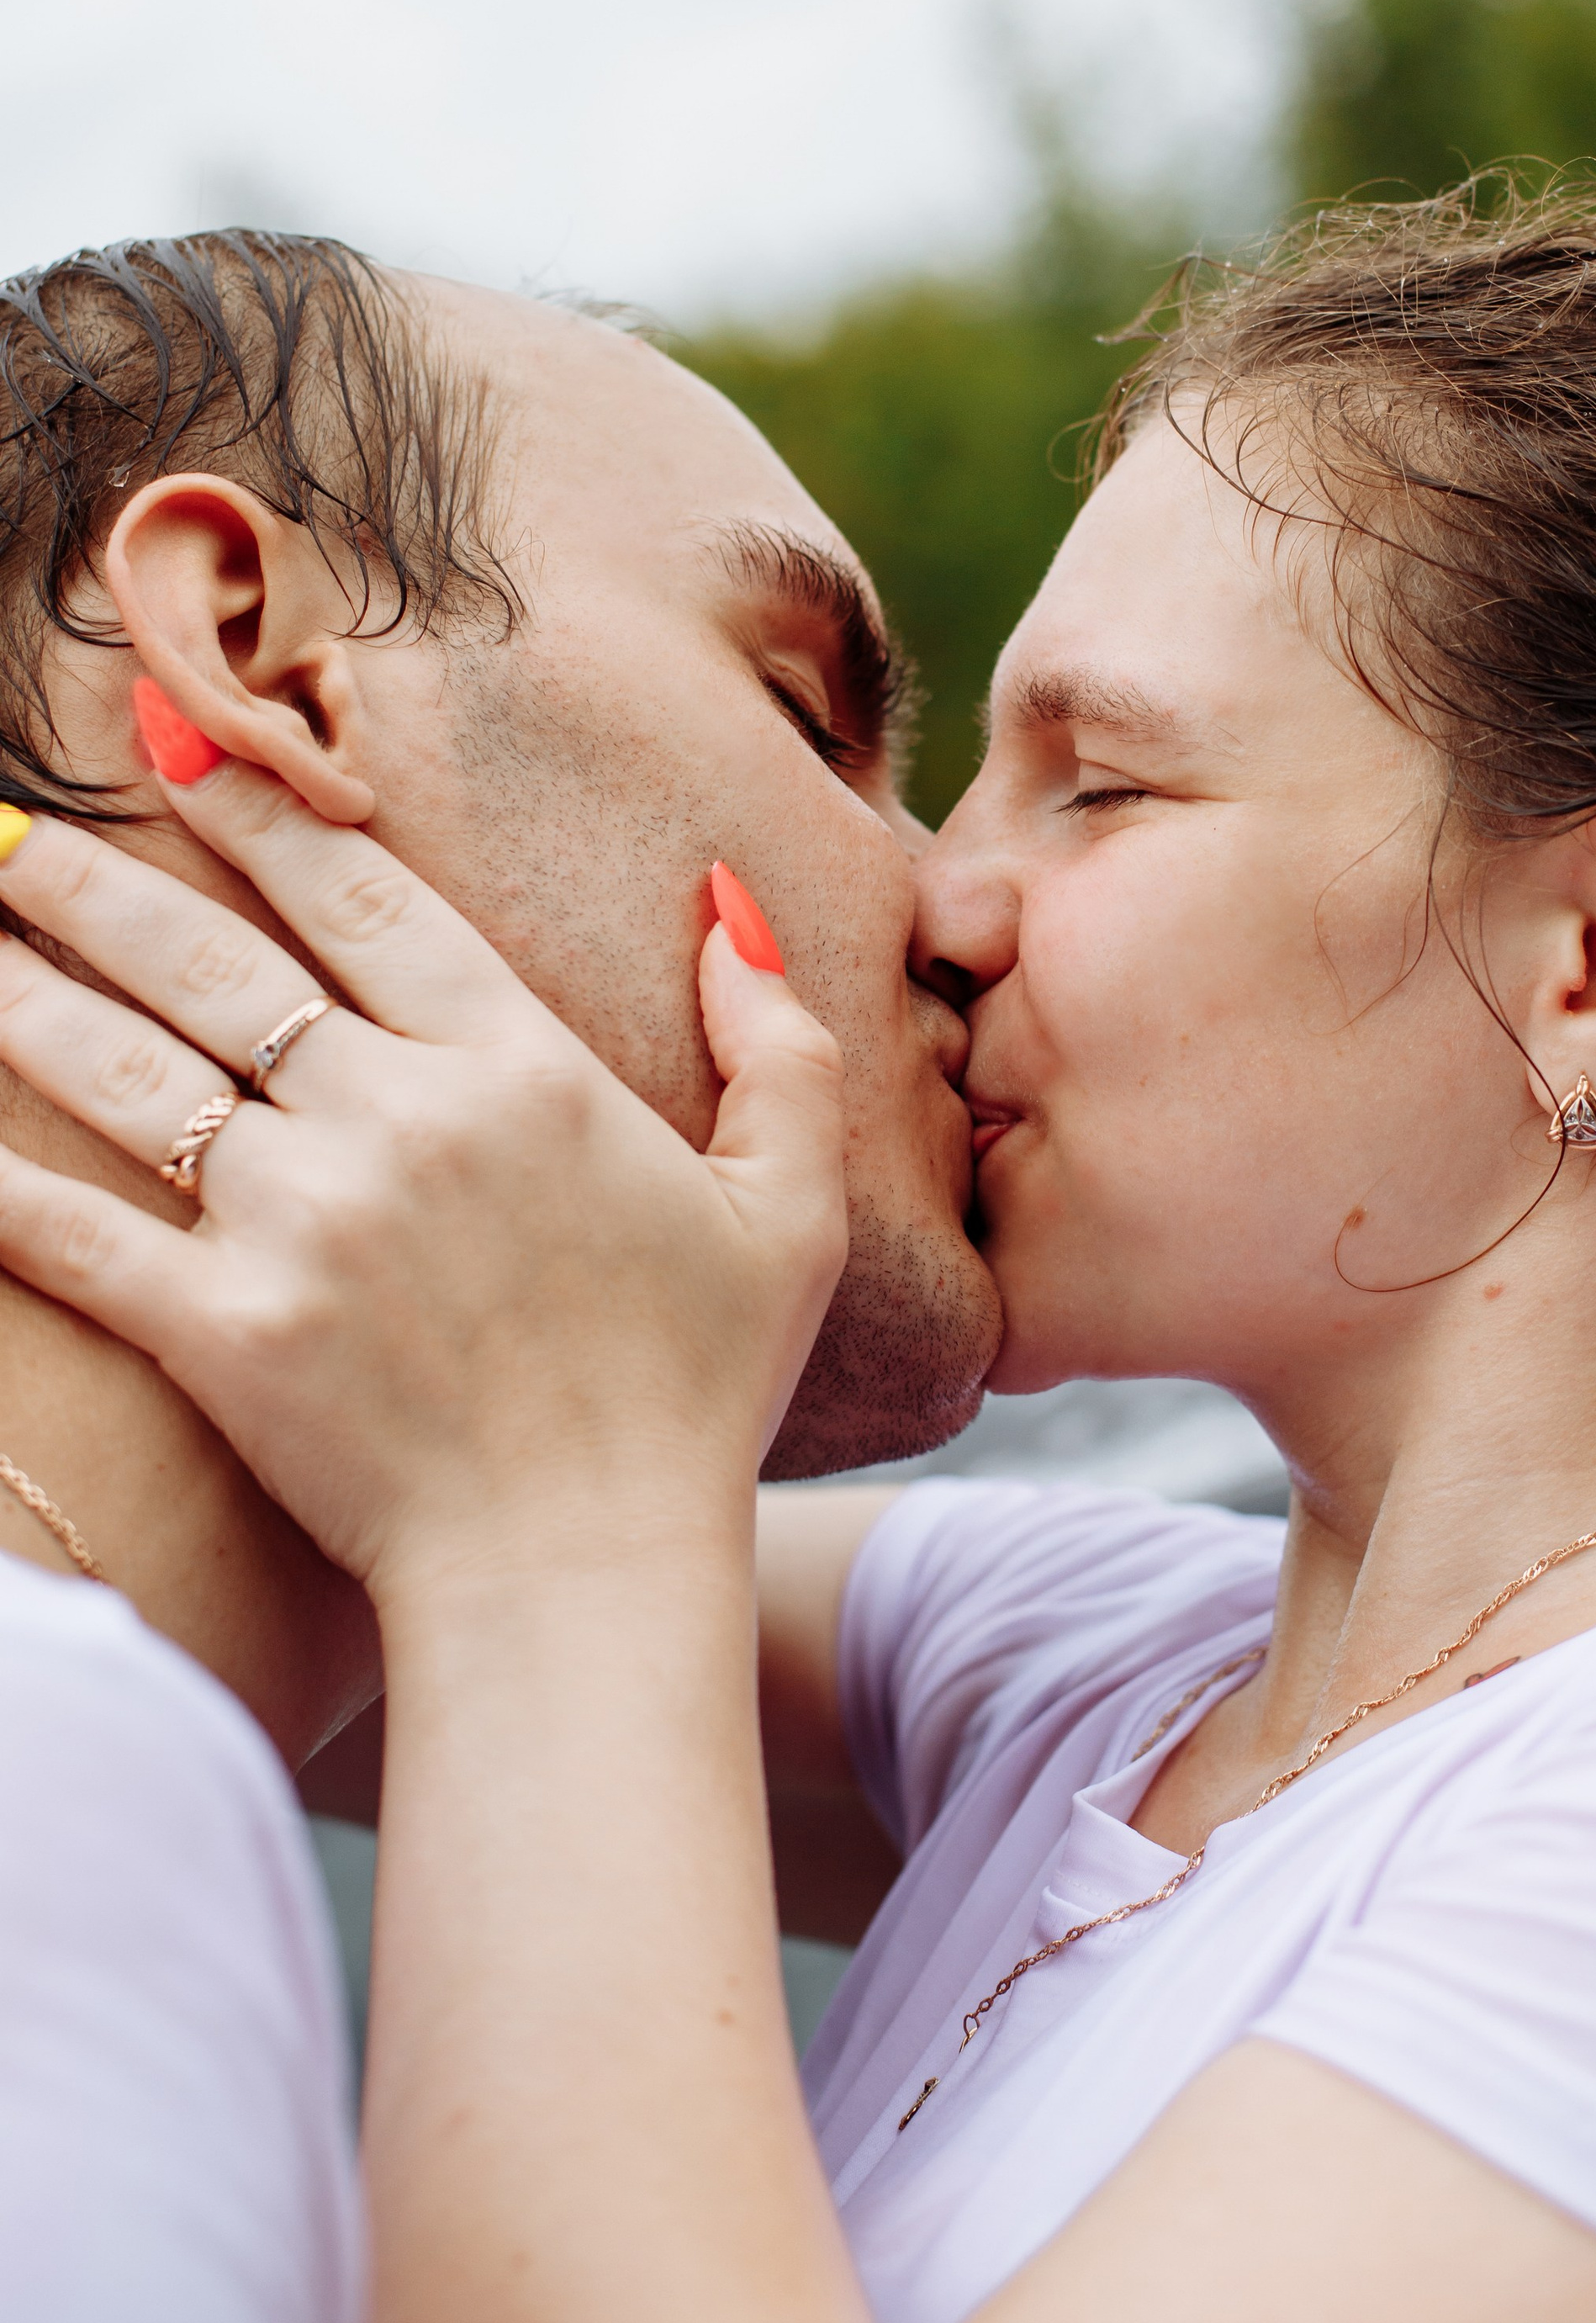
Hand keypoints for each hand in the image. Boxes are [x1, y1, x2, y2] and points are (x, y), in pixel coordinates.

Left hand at [0, 757, 846, 1604]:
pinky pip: (76, 1233)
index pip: (361, 898)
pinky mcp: (222, 1334)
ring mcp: (299, 1223)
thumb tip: (723, 904)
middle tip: (14, 828)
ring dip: (29, 998)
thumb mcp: (790, 1206)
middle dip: (98, 882)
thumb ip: (772, 1045)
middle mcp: (396, 1118)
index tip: (179, 747)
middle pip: (215, 963)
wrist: (588, 1575)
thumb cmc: (697, 1394)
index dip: (261, 812)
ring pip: (130, 1075)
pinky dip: (1, 1182)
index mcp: (520, 1068)